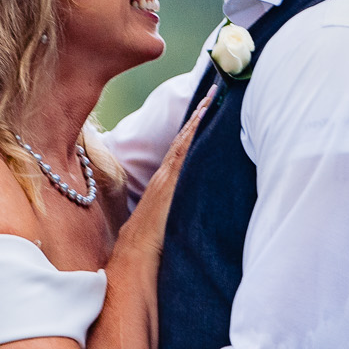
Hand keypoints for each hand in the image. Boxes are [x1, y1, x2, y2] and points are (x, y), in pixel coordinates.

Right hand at [121, 92, 211, 248]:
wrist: (132, 258)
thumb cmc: (150, 246)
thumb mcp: (166, 222)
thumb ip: (175, 211)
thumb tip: (192, 207)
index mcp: (164, 184)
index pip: (181, 148)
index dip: (193, 126)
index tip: (207, 105)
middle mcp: (164, 176)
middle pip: (183, 139)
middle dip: (199, 114)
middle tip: (215, 90)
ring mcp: (166, 179)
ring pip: (184, 142)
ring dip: (198, 119)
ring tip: (212, 97)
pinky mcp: (170, 185)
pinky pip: (183, 154)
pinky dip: (192, 135)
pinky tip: (204, 120)